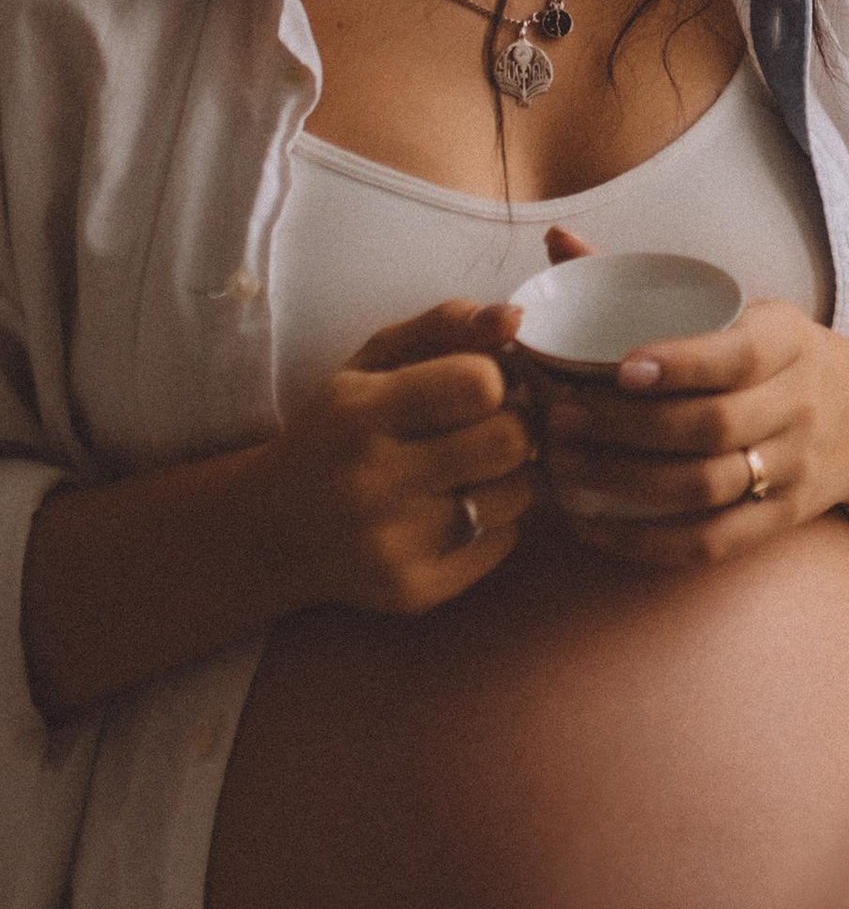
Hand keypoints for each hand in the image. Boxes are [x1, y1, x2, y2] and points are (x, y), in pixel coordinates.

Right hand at [264, 300, 538, 616]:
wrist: (272, 531)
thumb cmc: (335, 431)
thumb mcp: (372, 363)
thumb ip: (444, 327)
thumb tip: (515, 317)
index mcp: (359, 414)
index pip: (479, 383)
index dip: (492, 379)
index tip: (476, 387)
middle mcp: (372, 484)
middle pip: (510, 441)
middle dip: (512, 426)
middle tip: (487, 428)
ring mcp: (392, 547)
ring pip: (517, 494)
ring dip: (507, 475)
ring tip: (467, 470)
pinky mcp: (413, 592)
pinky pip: (504, 542)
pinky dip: (495, 522)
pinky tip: (451, 511)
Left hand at [531, 232, 848, 571]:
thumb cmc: (775, 358)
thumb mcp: (741, 309)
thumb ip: (647, 285)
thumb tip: (557, 241)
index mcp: (787, 344)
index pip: (737, 357)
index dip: (679, 365)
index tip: (619, 367)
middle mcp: (797, 408)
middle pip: (714, 427)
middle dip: (629, 428)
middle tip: (561, 419)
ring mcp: (791, 471)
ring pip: (706, 487)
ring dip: (626, 482)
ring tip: (564, 467)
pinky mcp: (776, 522)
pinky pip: (708, 542)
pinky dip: (643, 540)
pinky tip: (591, 523)